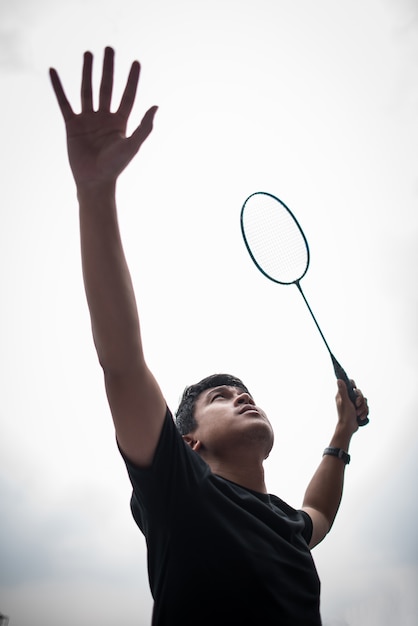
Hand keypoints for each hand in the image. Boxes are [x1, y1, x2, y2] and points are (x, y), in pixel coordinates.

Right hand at [49, 46, 157, 188]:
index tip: (136, 62)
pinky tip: (53, 71)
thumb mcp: (133, 145)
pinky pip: (64, 102)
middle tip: (109, 49)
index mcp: (120, 122)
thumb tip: (156, 106)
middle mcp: (104, 118)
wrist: (94, 181)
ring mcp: (88, 120)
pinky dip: (58, 87)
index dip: (132, 79)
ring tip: (88, 53)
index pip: (128, 95)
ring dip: (87, 72)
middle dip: (108, 68)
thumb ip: (144, 126)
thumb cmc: (116, 166)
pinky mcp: (72, 125)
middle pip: (107, 87)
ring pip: (87, 90)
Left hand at [335, 379, 368, 434]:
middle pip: (359, 393)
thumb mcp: (345, 401)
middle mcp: (348, 398)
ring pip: (364, 400)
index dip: (354, 386)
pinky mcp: (358, 409)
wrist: (348, 427)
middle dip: (360, 400)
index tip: (355, 390)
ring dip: (363, 408)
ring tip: (358, 414)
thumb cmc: (345, 415)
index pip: (350, 384)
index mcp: (343, 395)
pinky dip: (364, 412)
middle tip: (357, 405)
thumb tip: (339, 380)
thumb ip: (343, 391)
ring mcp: (353, 404)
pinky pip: (365, 407)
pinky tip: (361, 416)